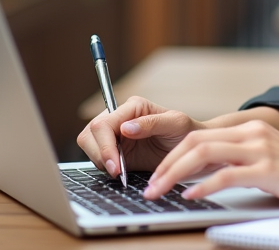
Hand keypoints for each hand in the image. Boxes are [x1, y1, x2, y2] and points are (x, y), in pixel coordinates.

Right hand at [77, 96, 202, 177]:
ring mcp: (116, 135)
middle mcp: (120, 118)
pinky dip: (105, 167)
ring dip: (101, 161)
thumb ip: (152, 123)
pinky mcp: (116, 151)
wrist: (190, 150)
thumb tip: (125, 128)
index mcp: (132, 107)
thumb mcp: (175, 124)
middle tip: (117, 172)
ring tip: (120, 172)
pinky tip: (121, 172)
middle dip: (100, 155)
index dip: (105, 146)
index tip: (116, 166)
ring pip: (89, 145)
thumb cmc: (186, 131)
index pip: (104, 123)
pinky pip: (98, 158)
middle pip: (90, 134)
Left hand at [143, 119, 278, 206]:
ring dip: (175, 175)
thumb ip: (242, 162)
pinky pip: (226, 175)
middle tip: (151, 186)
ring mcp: (260, 150)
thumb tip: (208, 176)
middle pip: (195, 142)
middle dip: (167, 165)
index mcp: (250, 130)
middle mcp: (252, 134)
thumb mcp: (269, 161)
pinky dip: (204, 186)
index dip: (173, 155)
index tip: (158, 175)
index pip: (199, 137)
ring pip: (204, 155)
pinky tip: (191, 196)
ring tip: (160, 192)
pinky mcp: (268, 170)